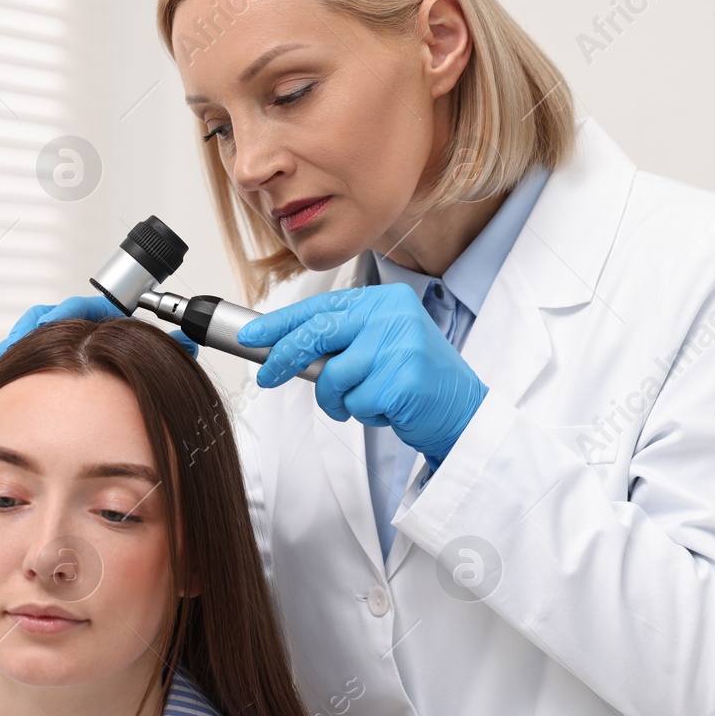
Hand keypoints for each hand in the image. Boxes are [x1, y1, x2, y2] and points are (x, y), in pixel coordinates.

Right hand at [0, 295, 196, 385]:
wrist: (123, 377)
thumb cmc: (135, 359)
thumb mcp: (151, 351)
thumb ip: (169, 344)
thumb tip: (191, 342)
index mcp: (97, 317)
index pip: (78, 308)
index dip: (64, 316)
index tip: (55, 325)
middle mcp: (72, 327)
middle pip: (43, 321)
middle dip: (25, 333)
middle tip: (12, 347)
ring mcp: (53, 341)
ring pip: (26, 338)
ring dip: (9, 349)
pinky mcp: (38, 357)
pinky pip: (17, 356)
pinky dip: (1, 363)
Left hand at [233, 284, 487, 466]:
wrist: (462, 412)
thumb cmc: (413, 381)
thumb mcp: (378, 346)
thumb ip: (341, 340)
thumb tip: (283, 348)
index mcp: (384, 301)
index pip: (320, 307)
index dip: (280, 323)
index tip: (251, 336)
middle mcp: (392, 316)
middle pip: (318, 334)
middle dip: (284, 357)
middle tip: (266, 376)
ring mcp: (398, 346)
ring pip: (333, 378)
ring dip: (339, 401)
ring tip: (365, 402)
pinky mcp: (401, 380)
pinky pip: (355, 403)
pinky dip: (365, 414)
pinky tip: (389, 409)